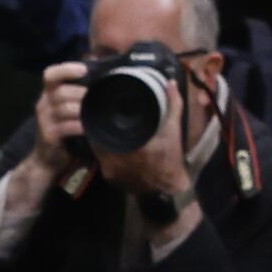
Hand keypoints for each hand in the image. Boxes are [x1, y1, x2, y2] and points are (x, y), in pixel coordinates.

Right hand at [30, 59, 93, 167]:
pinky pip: (66, 127)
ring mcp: (44, 120)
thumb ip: (78, 93)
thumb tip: (101, 72)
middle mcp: (43, 104)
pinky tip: (89, 128)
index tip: (84, 69)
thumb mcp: (68, 108)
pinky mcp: (49, 135)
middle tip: (99, 96)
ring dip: (83, 109)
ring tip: (97, 111)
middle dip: (82, 93)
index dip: (66, 69)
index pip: (50, 74)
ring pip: (64, 108)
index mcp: (49, 93)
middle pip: (61, 91)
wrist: (48, 159)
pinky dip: (80, 126)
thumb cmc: (64, 129)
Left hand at [95, 53, 210, 196]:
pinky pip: (101, 159)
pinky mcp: (110, 177)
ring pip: (98, 148)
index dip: (100, 116)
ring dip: (102, 138)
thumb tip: (170, 84)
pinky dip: (105, 151)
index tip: (102, 107)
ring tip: (108, 127)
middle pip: (98, 135)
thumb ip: (173, 105)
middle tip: (104, 115)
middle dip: (101, 126)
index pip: (101, 127)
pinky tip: (111, 144)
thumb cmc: (171, 158)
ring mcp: (110, 170)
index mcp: (128, 146)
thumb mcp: (174, 130)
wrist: (169, 188)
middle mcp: (114, 159)